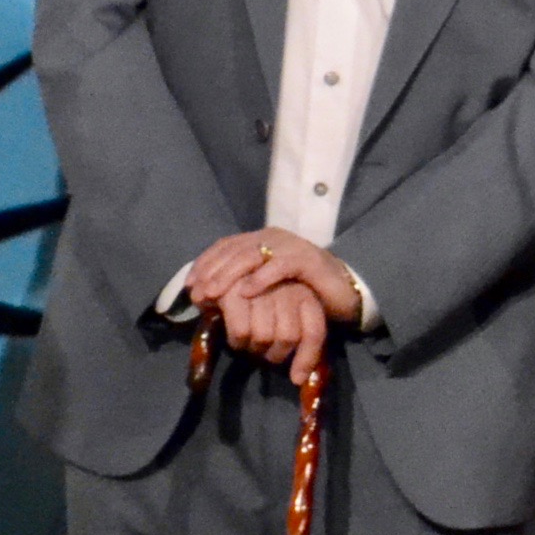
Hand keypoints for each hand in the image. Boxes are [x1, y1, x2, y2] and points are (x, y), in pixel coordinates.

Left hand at [189, 227, 361, 321]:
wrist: (344, 293)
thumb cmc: (302, 292)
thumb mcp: (266, 287)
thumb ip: (242, 284)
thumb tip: (207, 296)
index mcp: (262, 240)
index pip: (225, 246)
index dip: (204, 264)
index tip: (189, 286)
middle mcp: (274, 238)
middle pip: (235, 250)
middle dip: (212, 272)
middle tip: (198, 294)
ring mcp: (292, 246)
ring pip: (253, 255)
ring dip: (229, 275)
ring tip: (214, 294)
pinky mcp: (309, 259)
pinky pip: (281, 265)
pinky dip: (261, 278)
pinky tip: (246, 292)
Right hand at [214, 280, 326, 385]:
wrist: (226, 269)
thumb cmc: (257, 301)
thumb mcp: (282, 318)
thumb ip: (298, 344)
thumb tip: (299, 379)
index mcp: (305, 296)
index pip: (314, 332)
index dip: (307, 359)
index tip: (296, 378)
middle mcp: (289, 289)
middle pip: (288, 338)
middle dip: (272, 354)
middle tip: (259, 350)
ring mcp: (264, 287)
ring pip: (265, 337)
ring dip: (251, 347)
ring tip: (243, 340)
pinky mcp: (238, 289)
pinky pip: (242, 332)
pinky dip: (236, 340)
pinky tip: (231, 333)